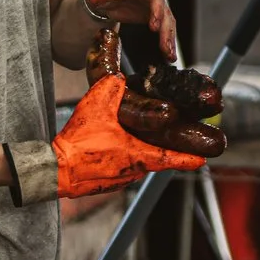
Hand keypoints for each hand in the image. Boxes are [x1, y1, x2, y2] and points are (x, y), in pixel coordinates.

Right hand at [52, 75, 204, 196]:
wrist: (55, 169)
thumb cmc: (78, 143)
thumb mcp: (96, 107)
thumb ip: (111, 88)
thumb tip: (119, 77)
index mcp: (136, 154)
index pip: (169, 157)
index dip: (187, 158)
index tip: (203, 160)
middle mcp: (133, 170)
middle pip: (156, 158)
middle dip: (168, 151)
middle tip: (179, 144)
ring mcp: (121, 179)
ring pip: (139, 163)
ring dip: (144, 153)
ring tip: (140, 141)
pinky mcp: (108, 182)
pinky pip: (124, 168)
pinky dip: (126, 158)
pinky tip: (117, 148)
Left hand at [83, 0, 176, 60]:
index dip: (157, 10)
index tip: (155, 26)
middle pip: (164, 11)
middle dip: (166, 30)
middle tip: (165, 46)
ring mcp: (153, 6)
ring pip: (167, 22)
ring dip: (169, 38)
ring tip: (169, 54)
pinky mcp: (153, 17)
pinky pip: (163, 29)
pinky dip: (166, 41)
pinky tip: (168, 54)